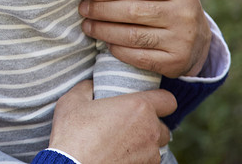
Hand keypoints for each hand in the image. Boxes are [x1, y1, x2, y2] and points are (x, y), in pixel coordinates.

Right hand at [49, 80, 174, 163]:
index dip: (160, 100)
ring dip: (143, 143)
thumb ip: (87, 87)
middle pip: (162, 126)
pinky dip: (137, 158)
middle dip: (149, 125)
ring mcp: (150, 154)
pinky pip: (147, 161)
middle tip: (127, 124)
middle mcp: (150, 130)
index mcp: (138, 107)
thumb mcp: (72, 101)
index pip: (169, 100)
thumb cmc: (73, 134)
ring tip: (120, 143)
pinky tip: (117, 155)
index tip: (148, 102)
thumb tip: (91, 85)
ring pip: (155, 146)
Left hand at [80, 0, 210, 76]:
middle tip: (80, 8)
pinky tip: (103, 42)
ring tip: (85, 24)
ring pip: (133, 36)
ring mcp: (181, 40)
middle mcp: (184, 13)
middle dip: (101, 11)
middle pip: (133, 12)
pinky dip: (117, 50)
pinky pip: (139, 57)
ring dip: (103, 30)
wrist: (196, 40)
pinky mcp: (174, 62)